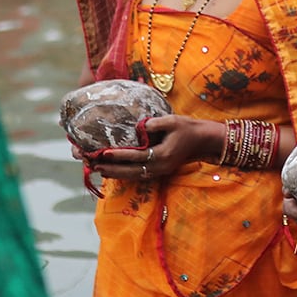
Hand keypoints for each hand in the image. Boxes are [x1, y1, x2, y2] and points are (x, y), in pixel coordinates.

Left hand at [90, 114, 219, 184]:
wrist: (203, 141)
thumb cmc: (188, 128)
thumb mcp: (173, 121)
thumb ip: (155, 123)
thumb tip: (140, 126)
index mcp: (162, 155)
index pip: (136, 156)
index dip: (120, 155)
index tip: (105, 153)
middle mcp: (159, 167)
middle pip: (131, 171)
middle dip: (112, 169)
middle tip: (93, 165)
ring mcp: (159, 171)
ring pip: (133, 176)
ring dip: (115, 173)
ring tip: (98, 169)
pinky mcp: (159, 171)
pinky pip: (138, 175)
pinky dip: (124, 174)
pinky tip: (112, 171)